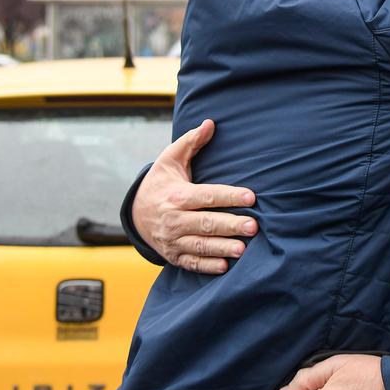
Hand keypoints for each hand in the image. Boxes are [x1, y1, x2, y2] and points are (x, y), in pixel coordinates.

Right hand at [132, 118, 255, 273]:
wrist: (136, 213)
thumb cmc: (161, 183)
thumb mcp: (170, 159)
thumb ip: (190, 142)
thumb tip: (210, 123)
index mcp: (177, 196)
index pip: (207, 196)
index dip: (229, 196)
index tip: (251, 196)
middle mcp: (174, 219)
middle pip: (206, 223)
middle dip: (230, 225)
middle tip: (253, 226)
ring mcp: (173, 240)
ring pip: (200, 245)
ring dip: (221, 248)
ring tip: (242, 249)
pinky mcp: (174, 255)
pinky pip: (191, 262)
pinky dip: (206, 266)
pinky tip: (225, 266)